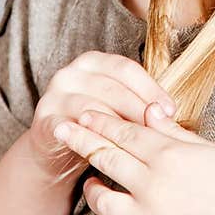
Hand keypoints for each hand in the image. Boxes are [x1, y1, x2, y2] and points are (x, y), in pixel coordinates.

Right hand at [27, 51, 177, 182]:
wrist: (57, 153)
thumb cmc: (98, 127)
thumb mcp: (120, 110)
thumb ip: (139, 103)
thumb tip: (168, 113)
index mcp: (93, 61)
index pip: (126, 69)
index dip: (151, 88)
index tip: (171, 110)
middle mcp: (70, 73)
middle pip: (111, 88)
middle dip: (139, 109)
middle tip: (160, 129)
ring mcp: (54, 95)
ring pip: (92, 108)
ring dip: (118, 127)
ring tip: (140, 144)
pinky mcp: (43, 120)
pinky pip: (71, 129)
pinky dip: (91, 140)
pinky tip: (109, 151)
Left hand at [53, 105, 214, 214]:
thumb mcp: (209, 151)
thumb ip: (173, 133)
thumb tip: (148, 109)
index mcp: (171, 157)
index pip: (123, 133)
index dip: (99, 122)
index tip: (81, 113)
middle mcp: (156, 187)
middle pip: (105, 159)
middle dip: (80, 142)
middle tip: (62, 132)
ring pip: (102, 202)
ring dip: (93, 190)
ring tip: (93, 185)